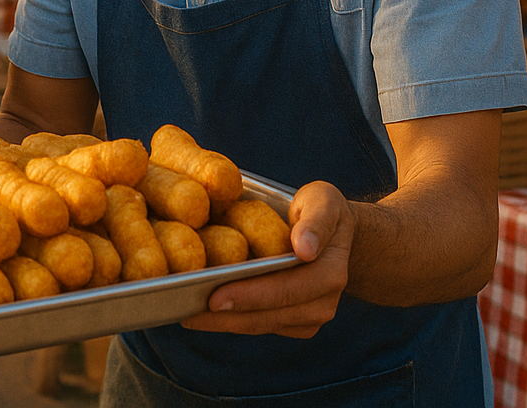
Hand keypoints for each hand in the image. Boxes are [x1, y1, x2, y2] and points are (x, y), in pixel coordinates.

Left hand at [182, 181, 354, 337]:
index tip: (215, 298)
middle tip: (189, 313)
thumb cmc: (321, 210)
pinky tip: (206, 315)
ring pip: (263, 325)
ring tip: (189, 316)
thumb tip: (304, 248)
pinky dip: (234, 322)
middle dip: (228, 317)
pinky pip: (263, 325)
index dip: (249, 296)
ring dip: (226, 324)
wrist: (337, 234)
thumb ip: (315, 221)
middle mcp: (324, 301)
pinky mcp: (298, 323)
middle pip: (270, 315)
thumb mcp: (323, 201)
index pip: (286, 290)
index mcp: (329, 272)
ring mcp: (312, 316)